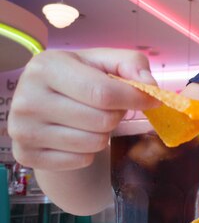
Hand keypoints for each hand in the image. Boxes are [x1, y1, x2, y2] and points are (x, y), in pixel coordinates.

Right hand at [8, 49, 159, 170]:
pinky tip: (77, 136)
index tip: (152, 101)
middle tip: (109, 108)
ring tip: (92, 120)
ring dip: (104, 134)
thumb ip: (132, 64)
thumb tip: (149, 85)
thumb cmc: (82, 79)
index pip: (103, 92)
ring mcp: (21, 129)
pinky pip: (80, 160)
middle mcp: (27, 98)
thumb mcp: (105, 62)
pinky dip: (88, 152)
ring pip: (93, 143)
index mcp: (46, 66)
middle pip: (101, 120)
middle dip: (117, 115)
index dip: (135, 99)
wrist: (46, 105)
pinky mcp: (25, 155)